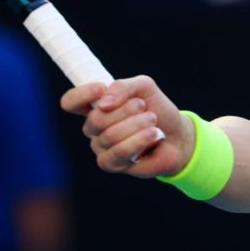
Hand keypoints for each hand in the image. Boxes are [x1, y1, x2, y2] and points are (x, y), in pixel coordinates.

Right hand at [60, 76, 195, 176]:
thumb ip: (123, 86)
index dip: (82, 94)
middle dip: (123, 110)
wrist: (177, 135)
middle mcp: (94, 128)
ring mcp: (101, 147)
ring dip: (135, 124)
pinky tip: (153, 134)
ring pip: (108, 136)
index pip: (71, 102)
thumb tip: (103, 103)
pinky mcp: (112, 164)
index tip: (102, 88)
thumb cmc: (157, 109)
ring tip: (152, 120)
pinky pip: (118, 152)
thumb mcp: (144, 87)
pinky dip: (138, 140)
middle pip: (95, 120)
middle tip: (142, 105)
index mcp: (96, 106)